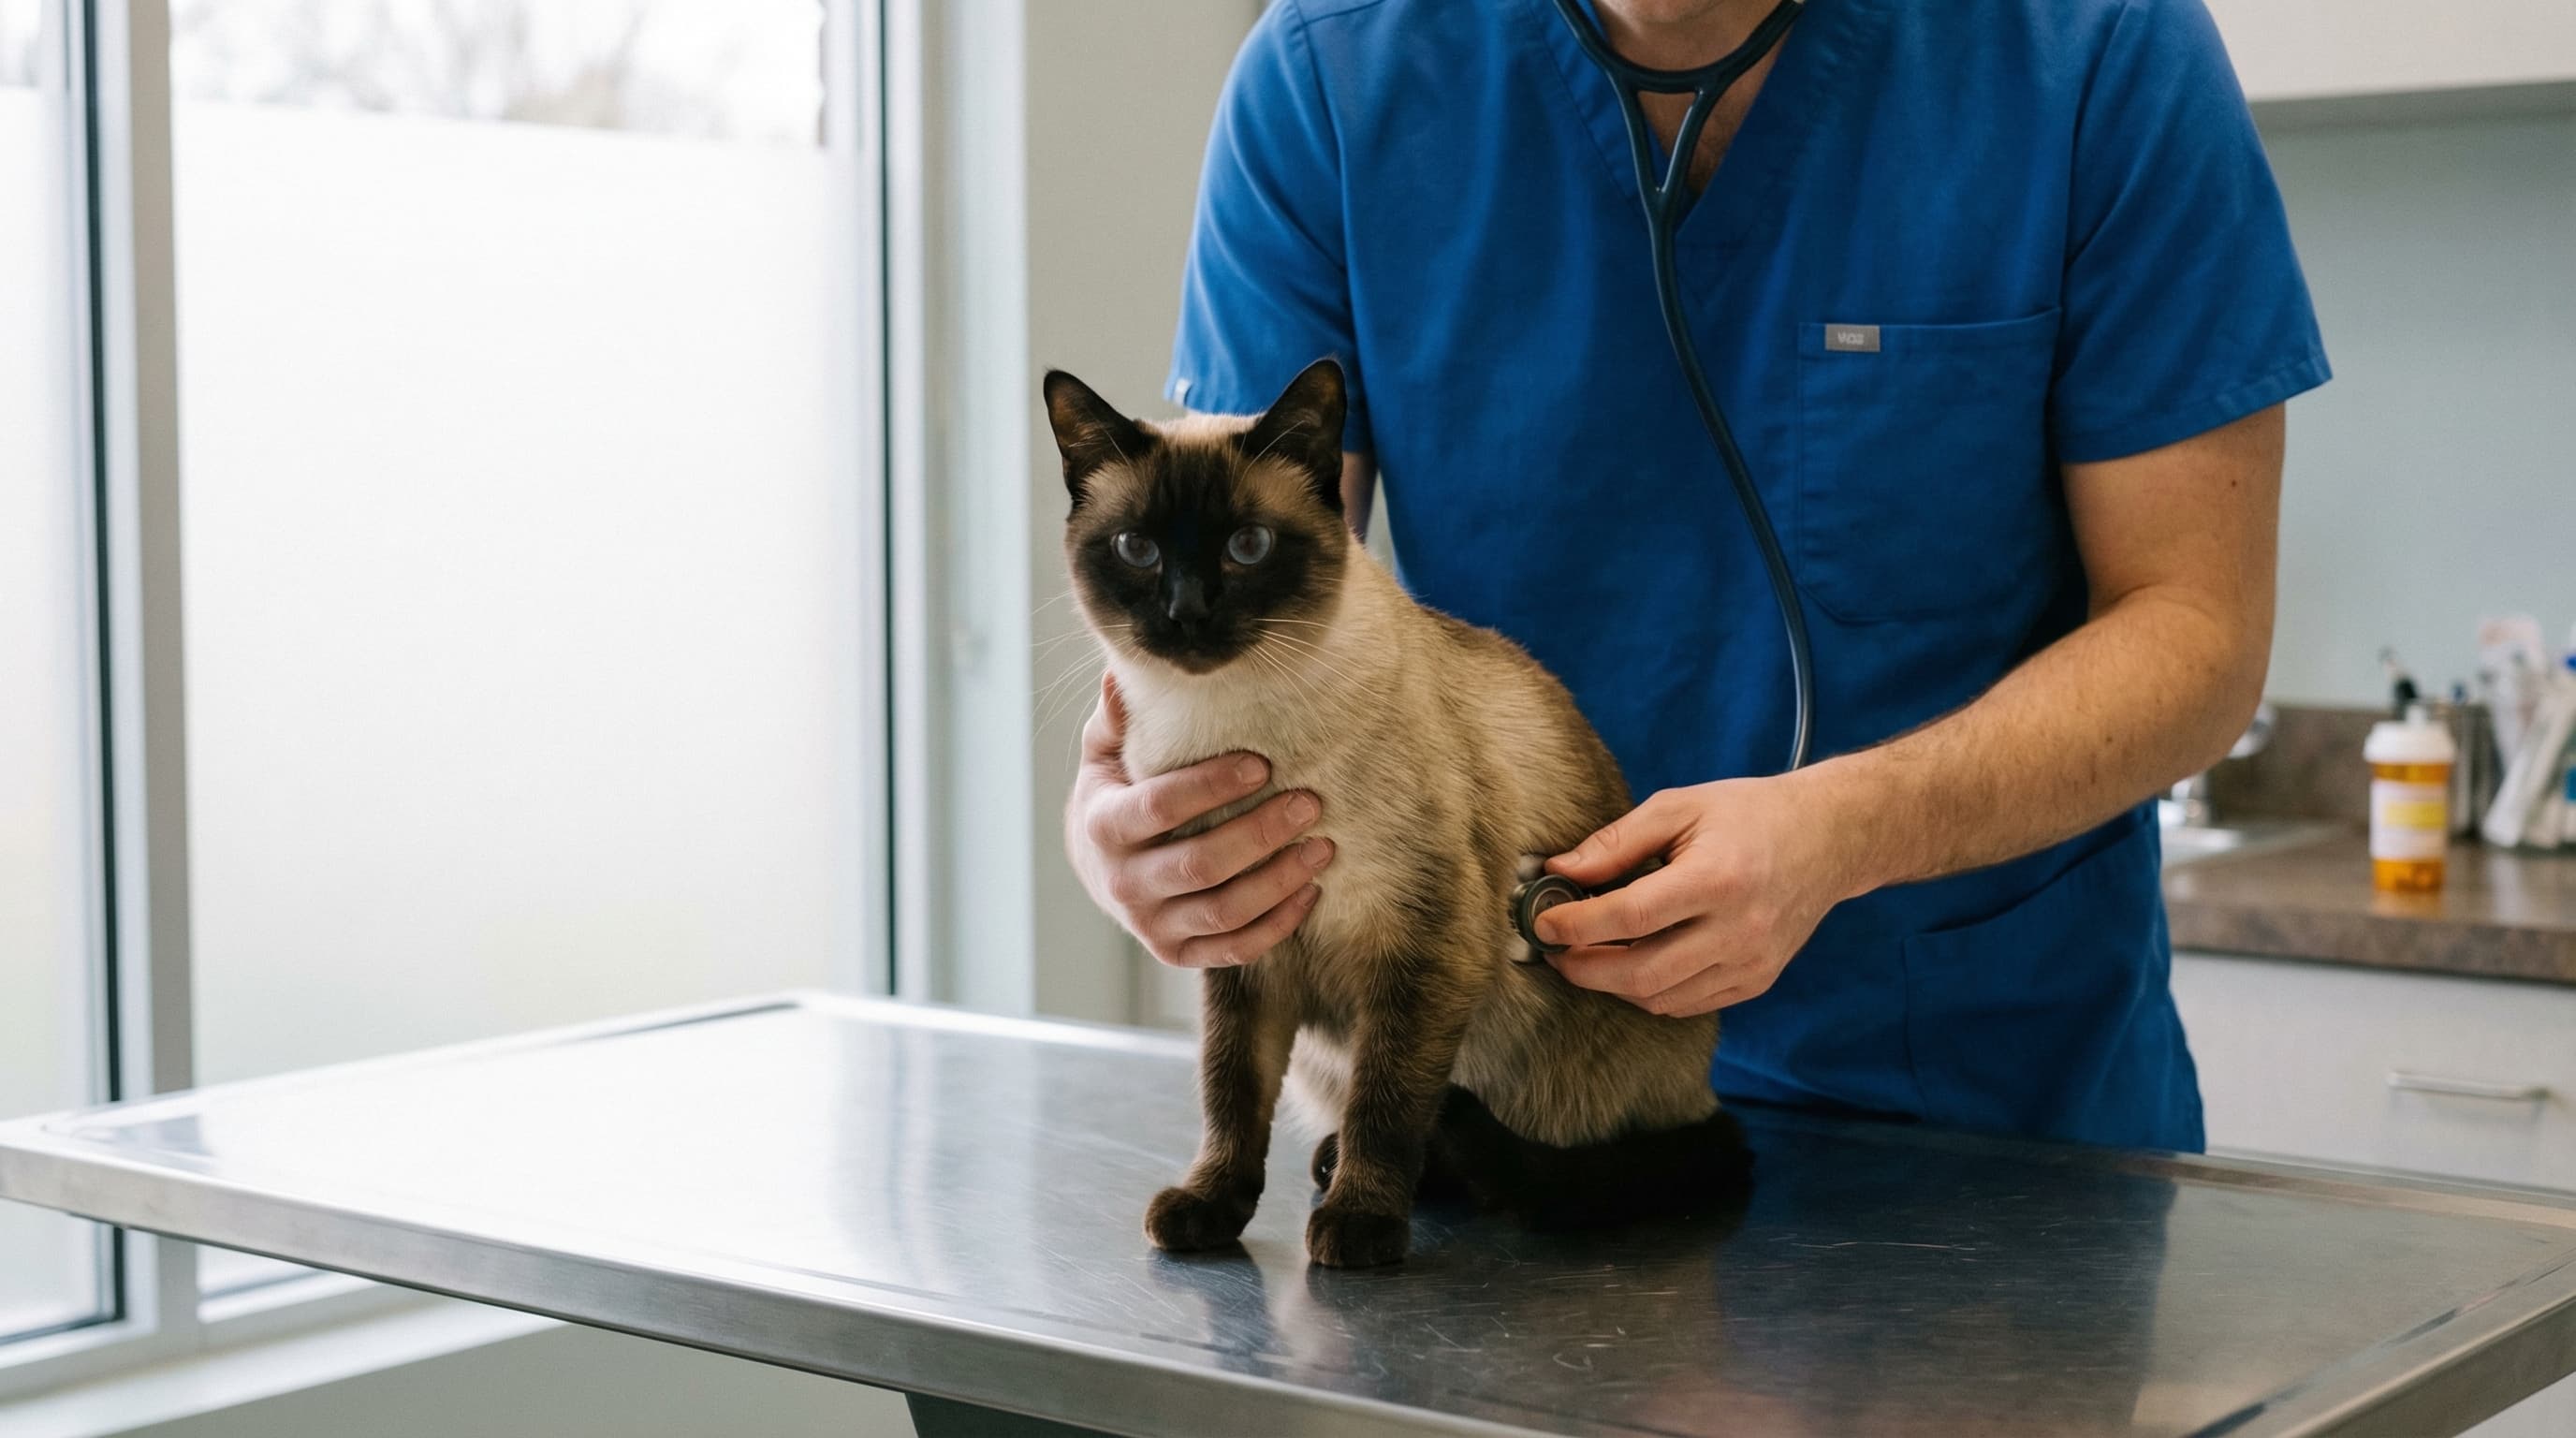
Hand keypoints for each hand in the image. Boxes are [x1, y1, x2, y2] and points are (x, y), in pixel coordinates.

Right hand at [1067, 674, 1334, 967]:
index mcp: (1103, 826)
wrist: (1096, 866)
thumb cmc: (1114, 793)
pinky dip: (1277, 925)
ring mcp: (1150, 925)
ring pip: (1224, 912)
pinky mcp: (1177, 953)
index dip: (1212, 785)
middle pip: (1201, 865)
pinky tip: (1311, 891)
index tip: (1262, 763)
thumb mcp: (1105, 752)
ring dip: (1280, 881)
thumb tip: (1121, 670)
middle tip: (1309, 802)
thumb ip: (1117, 717)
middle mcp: (1123, 884)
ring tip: (1323, 846)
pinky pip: (1234, 949)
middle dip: (1261, 833)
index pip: (1161, 806)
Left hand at [1532, 775, 1861, 1016]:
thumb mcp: (1680, 807)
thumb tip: (1559, 871)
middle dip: (1584, 968)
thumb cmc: (1749, 814)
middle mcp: (1738, 929)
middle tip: (1555, 952)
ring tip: (1587, 956)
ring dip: (1613, 984)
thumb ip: (1617, 841)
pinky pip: (1688, 1004)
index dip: (1577, 925)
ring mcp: (1752, 963)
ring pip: (1662, 998)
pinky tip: (1630, 966)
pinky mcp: (1757, 980)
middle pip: (1642, 972)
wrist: (1829, 838)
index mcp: (1717, 878)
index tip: (1543, 921)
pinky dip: (1650, 992)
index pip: (1631, 917)